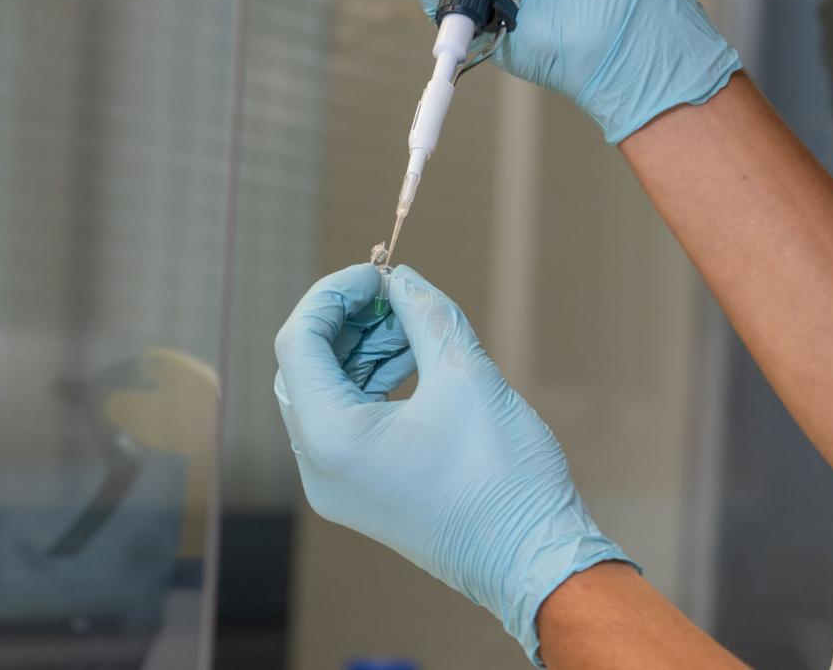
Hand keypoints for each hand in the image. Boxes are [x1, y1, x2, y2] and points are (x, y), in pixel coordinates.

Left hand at [274, 263, 632, 661]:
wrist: (533, 560)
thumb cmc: (503, 478)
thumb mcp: (466, 374)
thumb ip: (424, 314)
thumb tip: (401, 279)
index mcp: (332, 440)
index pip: (298, 342)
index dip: (334, 294)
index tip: (378, 272)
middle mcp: (319, 468)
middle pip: (306, 367)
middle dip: (348, 321)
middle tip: (396, 294)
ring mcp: (338, 486)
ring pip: (327, 393)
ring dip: (364, 349)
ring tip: (415, 326)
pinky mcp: (363, 491)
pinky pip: (348, 421)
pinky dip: (374, 383)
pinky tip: (416, 359)